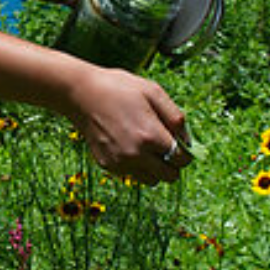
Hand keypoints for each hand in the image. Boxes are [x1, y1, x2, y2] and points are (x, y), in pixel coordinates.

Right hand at [66, 65, 191, 185]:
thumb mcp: (153, 92)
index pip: (181, 159)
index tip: (183, 147)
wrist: (81, 94)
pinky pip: (132, 175)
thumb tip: (188, 139)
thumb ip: (175, 117)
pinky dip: (137, 166)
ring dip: (156, 169)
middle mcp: (136, 154)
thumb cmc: (119, 88)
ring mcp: (120, 162)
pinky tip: (131, 146)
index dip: (186, 154)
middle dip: (174, 164)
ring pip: (152, 180)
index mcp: (150, 136)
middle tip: (168, 149)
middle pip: (170, 176)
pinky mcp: (108, 165)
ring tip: (149, 149)